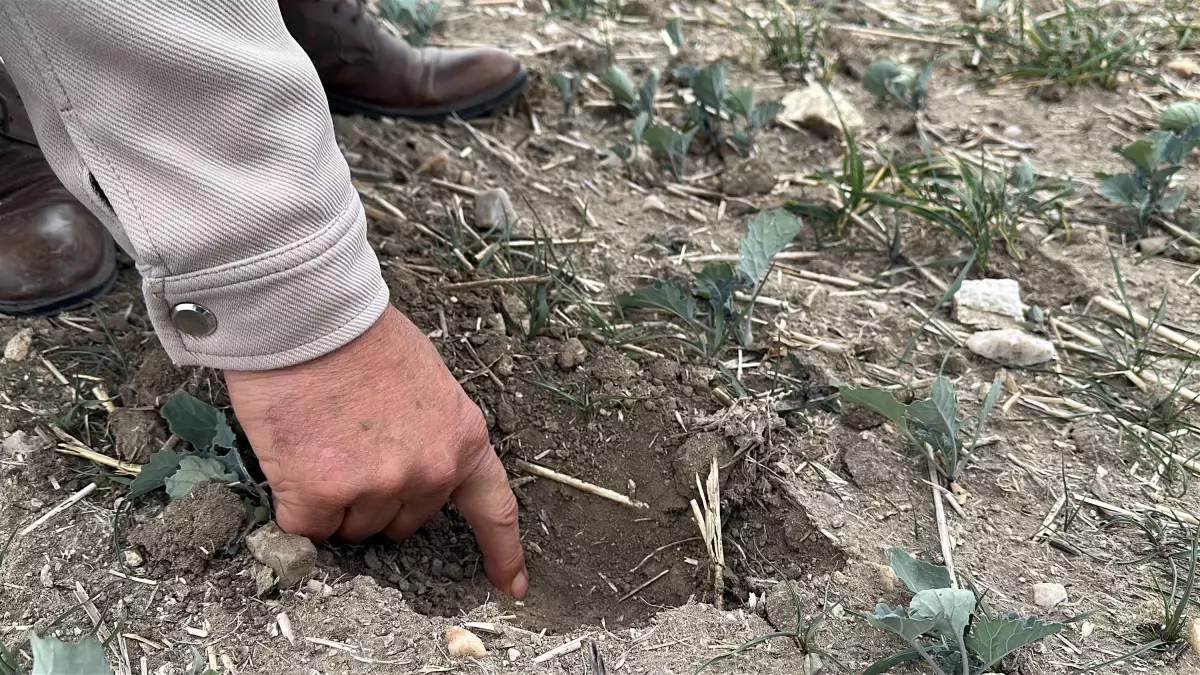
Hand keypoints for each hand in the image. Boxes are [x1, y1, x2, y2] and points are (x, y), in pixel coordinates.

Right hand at [225, 306, 526, 597]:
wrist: (309, 316)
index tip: (511, 586)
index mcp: (462, 439)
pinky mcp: (321, 496)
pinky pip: (307, 528)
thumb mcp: (427, 382)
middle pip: (403, 522)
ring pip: (352, 529)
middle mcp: (428, 471)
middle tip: (351, 449)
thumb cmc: (361, 336)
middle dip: (378, 498)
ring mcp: (376, 487)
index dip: (503, 552)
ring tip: (321, 442)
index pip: (494, 508)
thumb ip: (428, 431)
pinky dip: (295, 504)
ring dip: (334, 501)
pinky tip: (294, 457)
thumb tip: (409, 461)